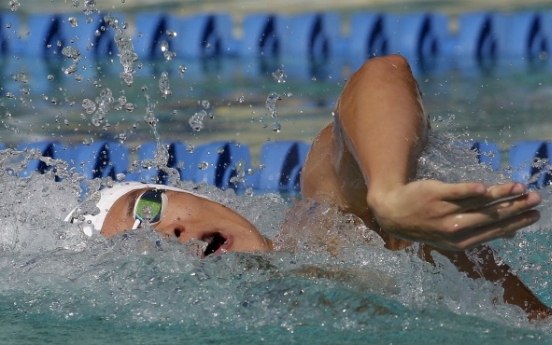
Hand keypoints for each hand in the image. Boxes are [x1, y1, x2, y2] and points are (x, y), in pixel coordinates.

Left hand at [367, 181, 540, 250]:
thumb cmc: (426, 222)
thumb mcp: (450, 235)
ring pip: (478, 203)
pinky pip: (456, 192)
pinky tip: (486, 189)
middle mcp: (454, 228)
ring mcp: (444, 211)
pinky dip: (471, 191)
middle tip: (536, 198)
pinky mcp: (434, 194)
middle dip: (516, 208)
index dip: (516, 222)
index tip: (536, 214)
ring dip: (502, 194)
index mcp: (460, 241)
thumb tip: (509, 234)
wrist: (392, 211)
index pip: (494, 230)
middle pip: (490, 216)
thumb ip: (477, 232)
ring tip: (522, 187)